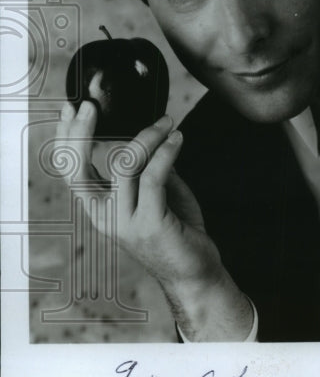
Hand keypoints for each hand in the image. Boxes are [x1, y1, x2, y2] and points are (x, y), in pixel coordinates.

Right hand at [54, 101, 251, 339]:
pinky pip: (153, 177)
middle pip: (79, 169)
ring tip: (168, 123)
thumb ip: (147, 168)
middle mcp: (104, 215)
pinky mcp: (150, 224)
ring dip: (147, 136)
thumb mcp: (158, 193)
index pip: (70, 171)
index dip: (68, 139)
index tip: (73, 108)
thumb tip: (148, 135)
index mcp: (100, 207)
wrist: (195, 270)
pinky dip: (166, 152)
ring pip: (123, 165)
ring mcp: (124, 222)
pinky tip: (177, 139)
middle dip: (82, 133)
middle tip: (94, 105)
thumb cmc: (177, 229)